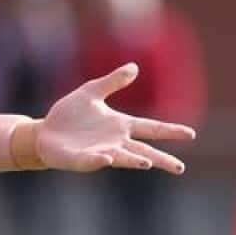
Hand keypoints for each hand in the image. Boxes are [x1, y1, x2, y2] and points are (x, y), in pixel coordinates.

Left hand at [35, 63, 193, 172]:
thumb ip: (112, 82)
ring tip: (147, 164)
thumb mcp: (90, 92)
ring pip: (122, 158)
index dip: (169, 131)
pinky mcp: (81, 159)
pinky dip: (99, 160)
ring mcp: (99, 152)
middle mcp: (114, 142)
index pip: (150, 128)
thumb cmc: (69, 115)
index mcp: (120, 126)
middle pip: (143, 152)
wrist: (44, 131)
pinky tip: (107, 158)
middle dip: (161, 159)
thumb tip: (134, 67)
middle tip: (179, 168)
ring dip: (133, 160)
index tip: (191, 133)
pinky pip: (92, 160)